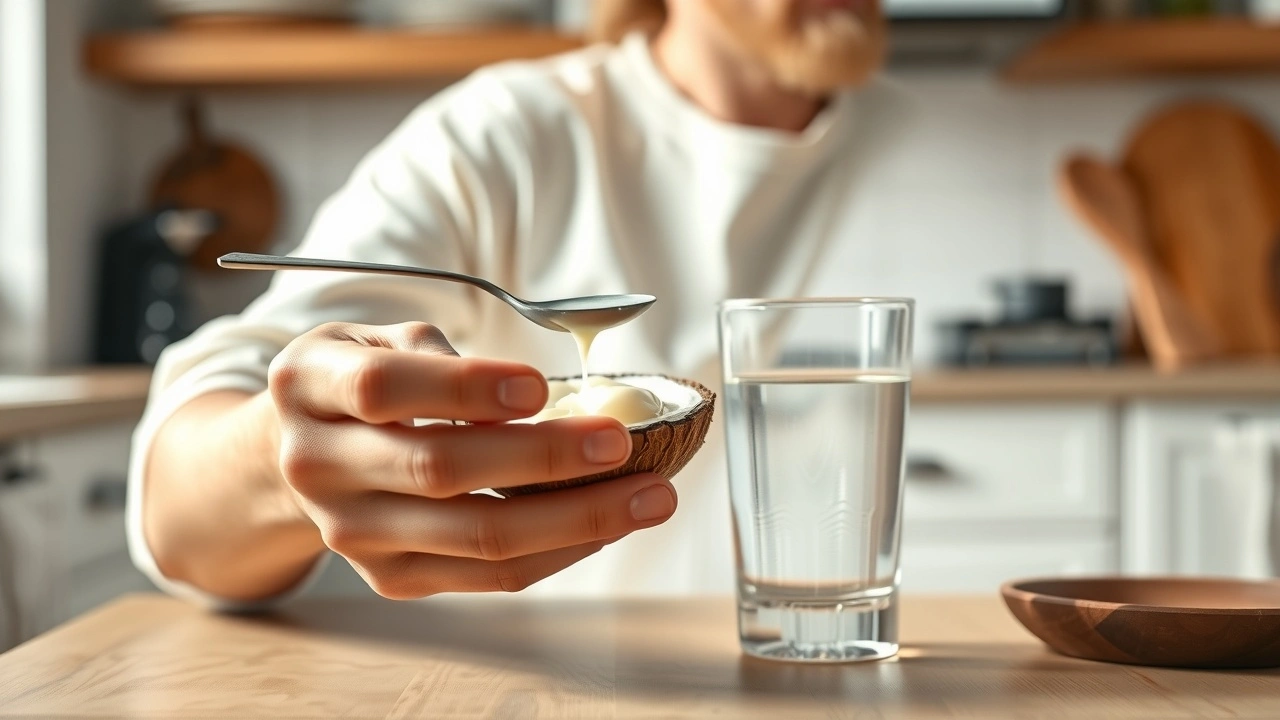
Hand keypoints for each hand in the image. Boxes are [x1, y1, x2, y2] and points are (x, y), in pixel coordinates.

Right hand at [267, 322, 677, 599]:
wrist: (292, 456)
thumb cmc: (357, 381)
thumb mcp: (378, 338)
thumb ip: (443, 356)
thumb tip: (542, 397)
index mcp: (310, 386)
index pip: (383, 387)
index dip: (465, 388)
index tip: (538, 387)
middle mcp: (319, 465)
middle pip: (440, 470)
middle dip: (544, 458)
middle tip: (619, 441)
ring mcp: (352, 532)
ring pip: (475, 536)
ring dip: (574, 518)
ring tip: (648, 497)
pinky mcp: (389, 578)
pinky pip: (487, 574)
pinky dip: (557, 550)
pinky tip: (607, 523)